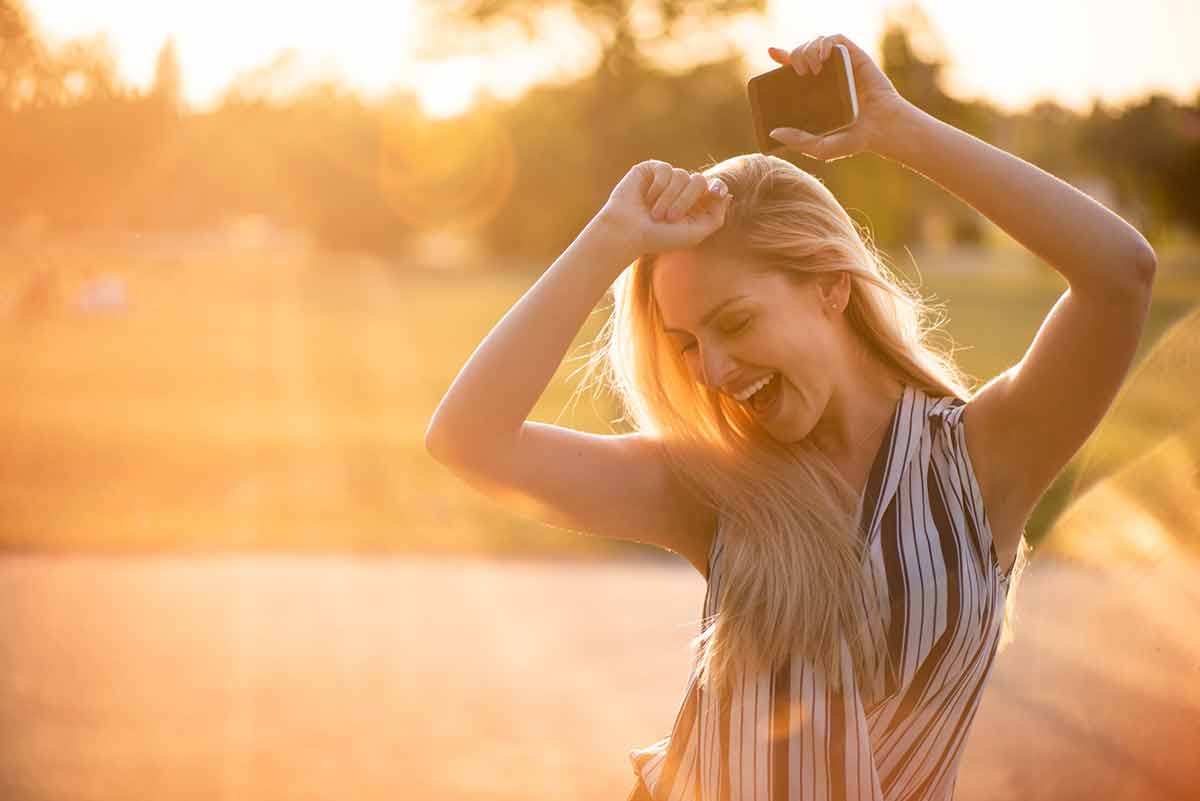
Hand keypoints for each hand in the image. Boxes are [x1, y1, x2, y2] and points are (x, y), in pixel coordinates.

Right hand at [594, 160, 732, 257]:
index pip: (713, 188)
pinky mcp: (649, 170)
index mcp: (693, 204)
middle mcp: (680, 189)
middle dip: (687, 200)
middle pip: (699, 181)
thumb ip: (715, 217)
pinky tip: (646, 199)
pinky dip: (658, 187)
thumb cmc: (659, 238)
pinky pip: (665, 169)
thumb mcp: (695, 233)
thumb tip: (726, 194)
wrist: (627, 233)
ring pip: (682, 175)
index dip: (717, 187)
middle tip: (670, 218)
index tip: (717, 192)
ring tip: (655, 214)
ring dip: (669, 198)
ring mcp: (665, 178)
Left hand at [766, 34, 912, 161]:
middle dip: (793, 54)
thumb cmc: (854, 139)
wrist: (883, 129)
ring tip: (810, 69)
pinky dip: (825, 43)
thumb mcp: (821, 147)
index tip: (772, 53)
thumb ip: (798, 141)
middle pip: (802, 51)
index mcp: (814, 92)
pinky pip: (836, 39)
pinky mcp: (854, 57)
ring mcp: (840, 65)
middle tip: (796, 71)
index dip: (782, 56)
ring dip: (808, 49)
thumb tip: (773, 132)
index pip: (793, 68)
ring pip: (816, 42)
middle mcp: (825, 76)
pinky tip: (822, 58)